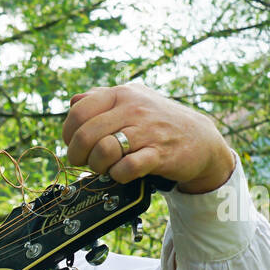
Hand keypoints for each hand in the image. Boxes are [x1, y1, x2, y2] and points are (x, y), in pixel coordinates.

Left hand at [62, 84, 233, 193]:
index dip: (69, 133)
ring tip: (107, 166)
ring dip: (98, 166)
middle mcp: (133, 109)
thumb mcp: (132, 101)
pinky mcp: (159, 155)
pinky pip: (126, 168)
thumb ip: (101, 99)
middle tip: (87, 162)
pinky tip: (123, 172)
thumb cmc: (157, 122)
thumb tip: (73, 101)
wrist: (200, 139)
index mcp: (121, 95)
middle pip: (85, 134)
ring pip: (103, 150)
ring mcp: (147, 131)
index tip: (75, 144)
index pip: (78, 111)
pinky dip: (118, 175)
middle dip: (79, 155)